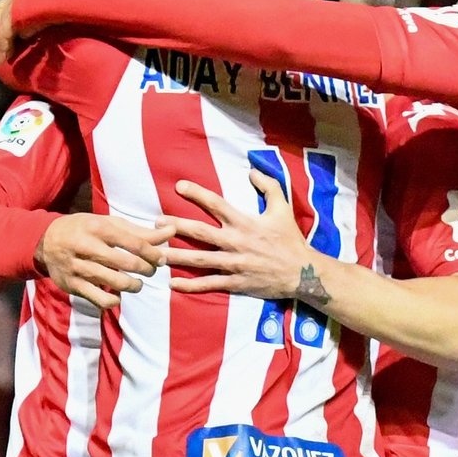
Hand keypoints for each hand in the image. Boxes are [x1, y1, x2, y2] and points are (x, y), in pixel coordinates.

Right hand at [36, 212, 172, 309]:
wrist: (45, 241)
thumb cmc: (84, 230)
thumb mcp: (108, 224)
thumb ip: (139, 232)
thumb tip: (170, 232)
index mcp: (98, 228)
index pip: (134, 243)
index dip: (153, 253)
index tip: (161, 258)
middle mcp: (87, 247)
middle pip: (127, 263)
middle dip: (146, 269)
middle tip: (151, 270)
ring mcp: (78, 268)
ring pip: (115, 282)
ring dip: (134, 285)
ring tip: (137, 283)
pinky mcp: (72, 286)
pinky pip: (100, 299)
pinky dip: (114, 301)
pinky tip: (117, 295)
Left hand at [161, 171, 318, 298]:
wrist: (301, 272)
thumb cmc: (290, 240)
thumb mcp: (283, 208)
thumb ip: (269, 187)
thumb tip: (252, 171)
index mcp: (245, 222)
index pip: (216, 204)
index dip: (197, 194)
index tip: (178, 186)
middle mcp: (235, 242)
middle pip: (200, 232)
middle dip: (176, 226)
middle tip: (156, 223)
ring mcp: (234, 264)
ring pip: (200, 259)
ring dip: (176, 256)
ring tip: (156, 254)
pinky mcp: (235, 282)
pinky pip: (209, 284)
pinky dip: (190, 285)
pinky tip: (173, 283)